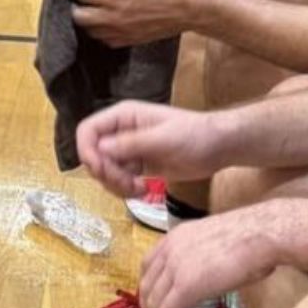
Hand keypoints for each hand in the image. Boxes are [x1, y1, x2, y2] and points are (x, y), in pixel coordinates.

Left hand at [71, 0, 203, 46]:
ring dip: (85, 21)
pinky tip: (105, 24)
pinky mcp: (132, 40)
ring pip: (91, 32)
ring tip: (89, 9)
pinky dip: (100, 33)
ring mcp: (122, 31)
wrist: (194, 8)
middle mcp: (113, 17)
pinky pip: (107, 41)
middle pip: (80, 17)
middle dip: (74, 6)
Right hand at [75, 100, 226, 195]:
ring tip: (138, 188)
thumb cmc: (195, 135)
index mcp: (123, 116)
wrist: (219, 147)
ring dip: (116, 185)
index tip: (102, 170)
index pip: (88, 130)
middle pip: (93, 155)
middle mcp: (121, 131)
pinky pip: (118, 180)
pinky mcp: (137, 166)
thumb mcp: (163, 138)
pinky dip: (125, 190)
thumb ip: (131, 143)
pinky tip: (142, 190)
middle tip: (128, 183)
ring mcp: (128, 150)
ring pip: (104, 171)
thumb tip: (100, 149)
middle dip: (106, 174)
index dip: (87, 151)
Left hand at [140, 211, 275, 307]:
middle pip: (146, 287)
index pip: (148, 266)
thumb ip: (201, 257)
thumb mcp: (215, 241)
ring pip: (154, 304)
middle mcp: (170, 250)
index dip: (147, 289)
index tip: (153, 303)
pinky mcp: (187, 287)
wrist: (262, 234)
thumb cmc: (252, 237)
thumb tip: (206, 276)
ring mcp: (175, 268)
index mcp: (176, 237)